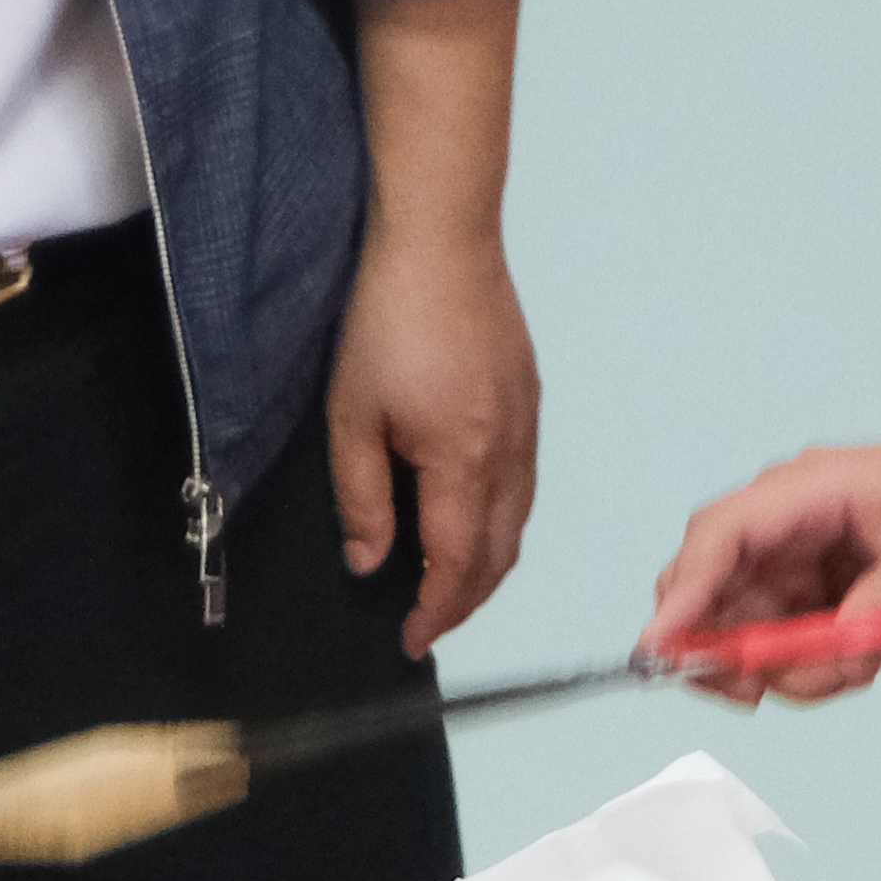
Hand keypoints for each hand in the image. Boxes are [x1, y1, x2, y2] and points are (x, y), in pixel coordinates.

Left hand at [325, 228, 537, 659]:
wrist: (442, 241)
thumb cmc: (388, 322)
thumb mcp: (351, 416)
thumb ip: (362, 498)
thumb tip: (370, 562)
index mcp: (465, 462)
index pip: (459, 565)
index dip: (437, 611)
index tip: (411, 639)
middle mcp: (509, 453)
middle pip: (500, 554)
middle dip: (466, 600)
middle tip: (428, 621)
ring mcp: (527, 425)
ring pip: (519, 521)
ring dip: (488, 563)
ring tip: (447, 581)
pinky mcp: (528, 399)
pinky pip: (524, 484)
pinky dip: (502, 520)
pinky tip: (470, 514)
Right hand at [645, 427, 880, 704]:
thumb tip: (840, 641)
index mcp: (809, 490)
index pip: (723, 536)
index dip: (686, 593)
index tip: (663, 650)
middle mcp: (785, 524)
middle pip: (708, 590)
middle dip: (727, 650)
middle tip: (761, 693)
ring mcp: (792, 560)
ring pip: (744, 632)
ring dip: (792, 668)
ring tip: (866, 661)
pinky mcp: (807, 592)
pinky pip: (782, 647)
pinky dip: (815, 668)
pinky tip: (867, 654)